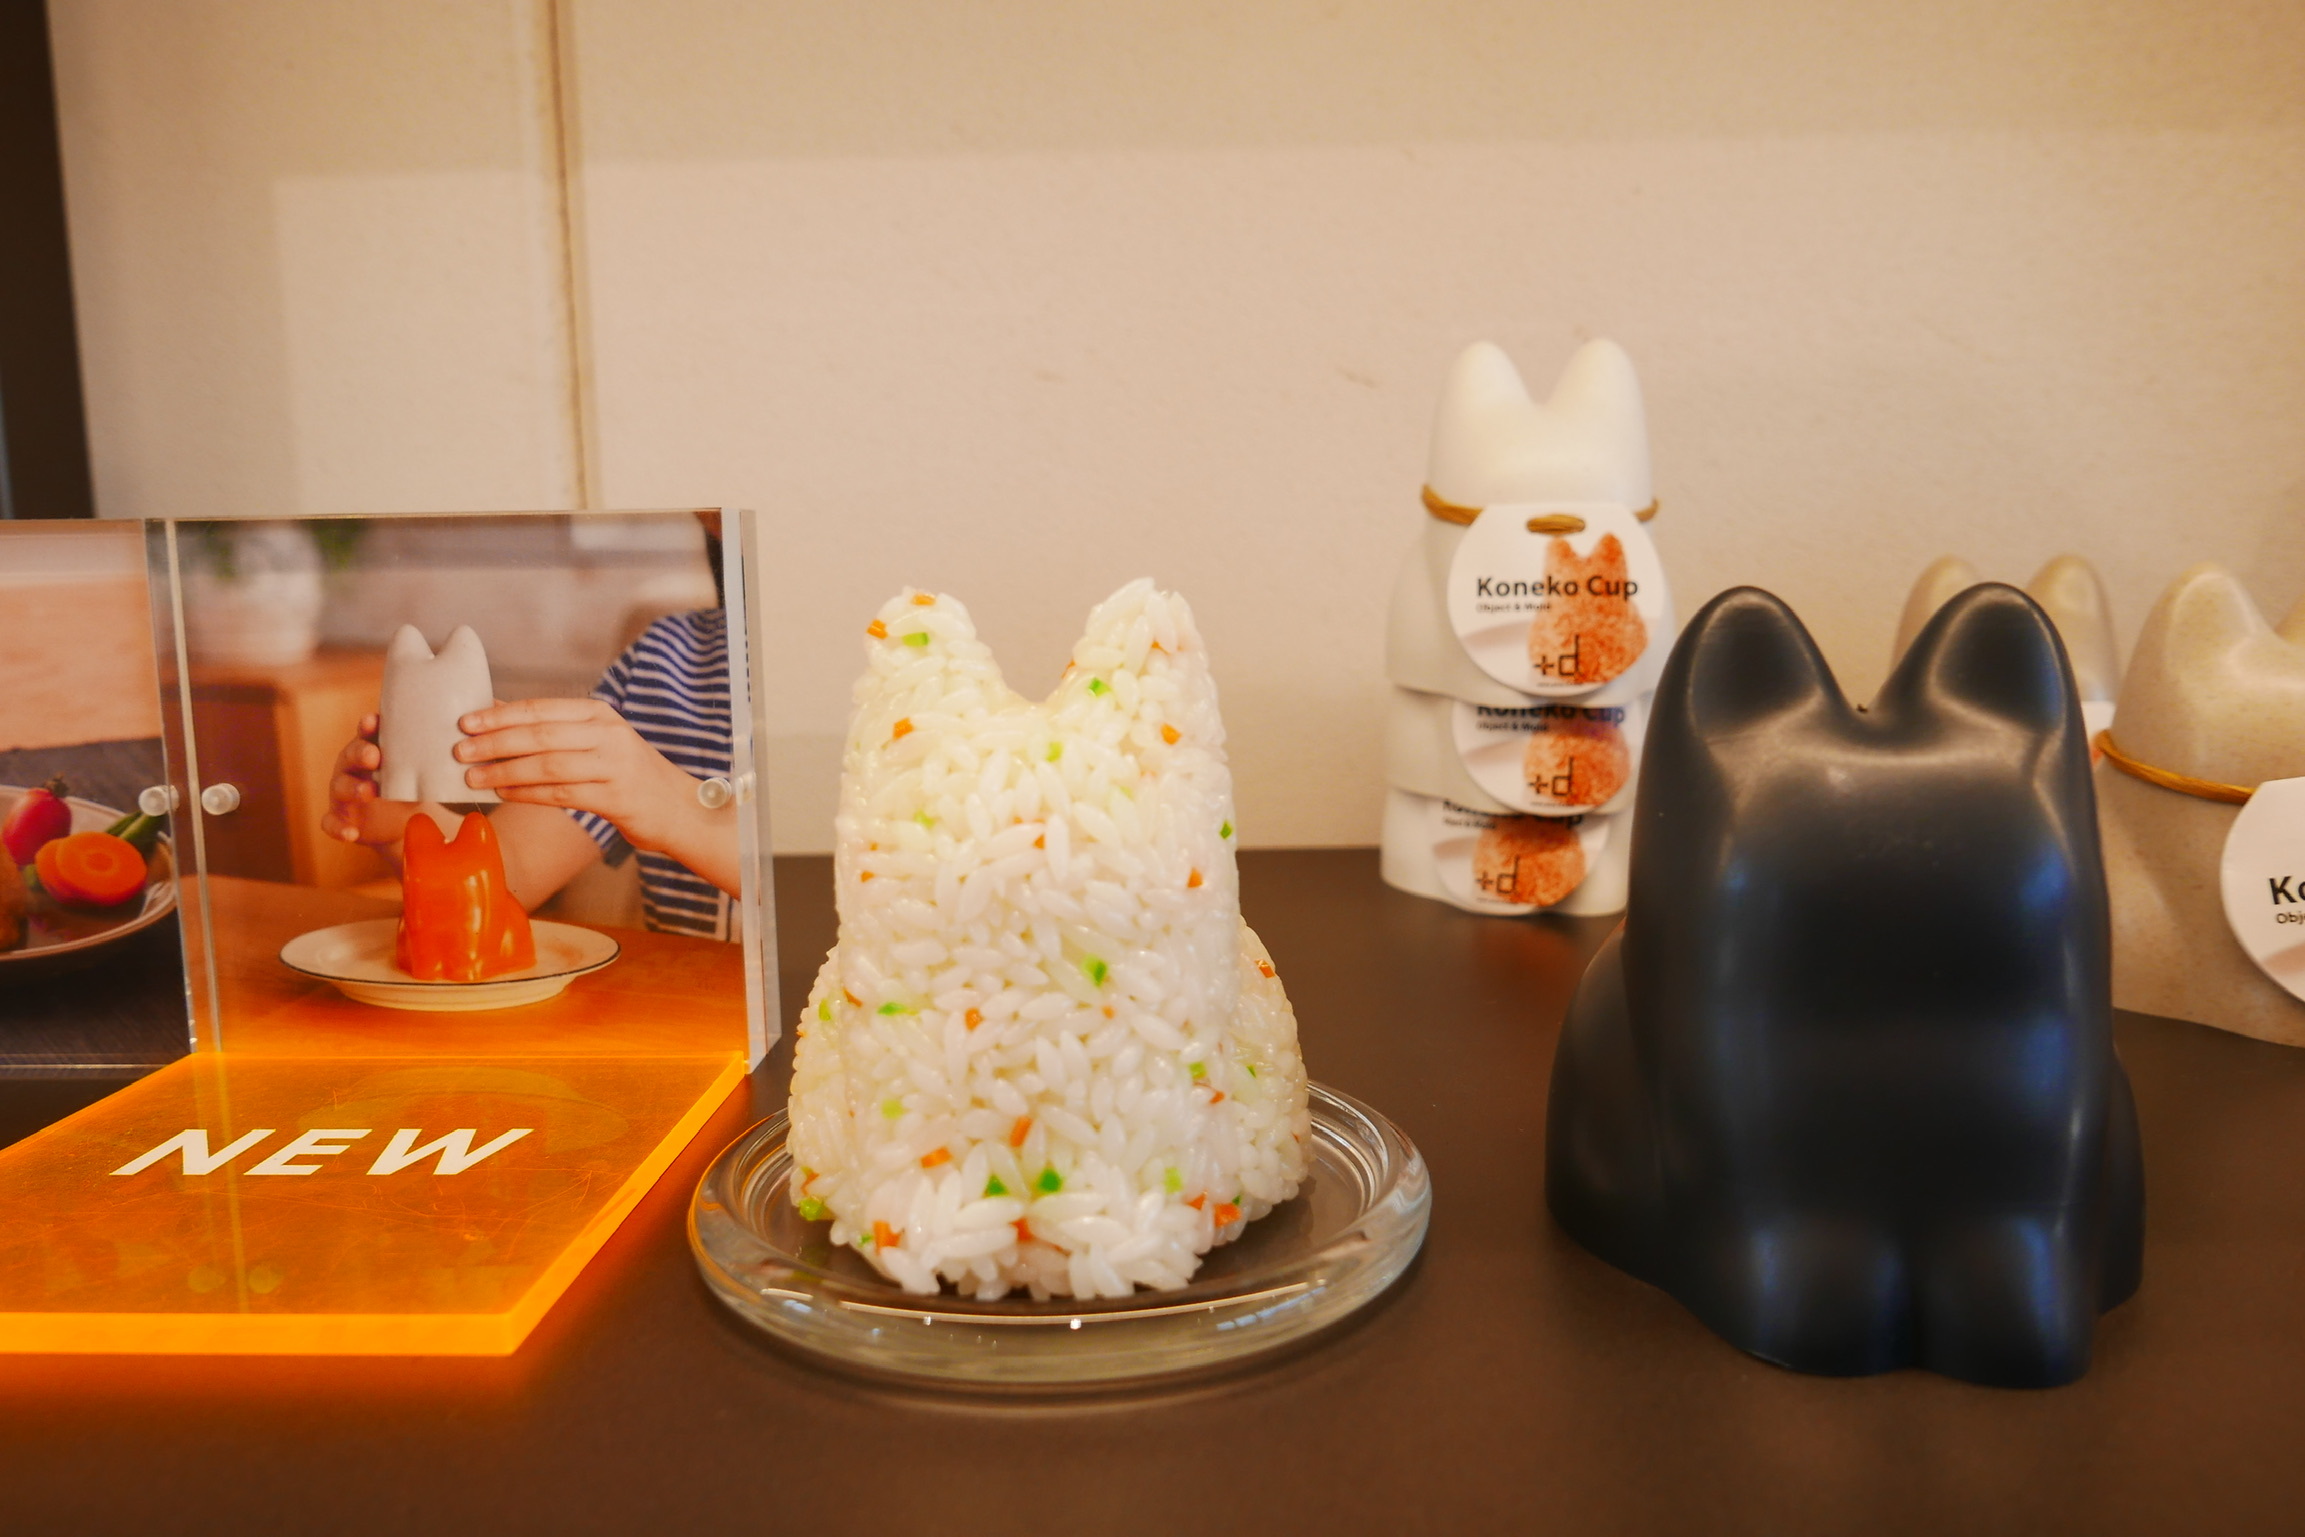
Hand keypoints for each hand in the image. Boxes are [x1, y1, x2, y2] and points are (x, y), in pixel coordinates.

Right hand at [320, 713, 421, 847]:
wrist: (400, 822)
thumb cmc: (408, 786)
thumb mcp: (418, 772)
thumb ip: (431, 759)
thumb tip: (468, 746)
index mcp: (370, 749)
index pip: (366, 733)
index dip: (367, 726)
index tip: (373, 721)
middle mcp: (352, 767)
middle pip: (350, 756)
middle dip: (361, 754)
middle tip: (375, 757)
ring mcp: (343, 793)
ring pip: (340, 787)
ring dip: (353, 788)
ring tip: (369, 792)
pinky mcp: (341, 818)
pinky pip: (332, 823)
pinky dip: (339, 828)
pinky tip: (351, 833)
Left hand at [453, 698, 707, 856]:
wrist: (677, 807)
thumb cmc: (626, 772)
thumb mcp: (594, 739)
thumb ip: (550, 725)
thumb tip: (493, 711)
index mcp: (600, 714)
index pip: (542, 708)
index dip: (500, 715)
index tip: (466, 721)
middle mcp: (609, 734)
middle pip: (541, 735)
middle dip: (496, 743)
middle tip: (461, 751)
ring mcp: (615, 765)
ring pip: (548, 765)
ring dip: (505, 771)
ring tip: (473, 777)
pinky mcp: (616, 797)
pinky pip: (561, 794)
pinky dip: (528, 794)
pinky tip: (504, 793)